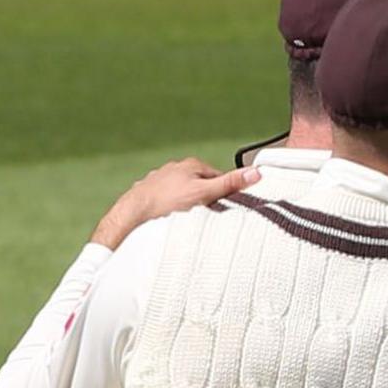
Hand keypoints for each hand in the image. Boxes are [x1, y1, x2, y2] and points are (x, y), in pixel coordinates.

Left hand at [92, 158, 261, 248]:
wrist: (132, 216)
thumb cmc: (167, 203)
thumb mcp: (205, 194)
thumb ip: (230, 184)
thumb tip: (255, 173)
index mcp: (190, 165)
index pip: (218, 178)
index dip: (225, 194)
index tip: (227, 208)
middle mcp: (174, 169)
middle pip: (199, 186)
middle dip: (205, 200)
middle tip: (207, 217)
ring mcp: (159, 182)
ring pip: (181, 195)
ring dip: (186, 207)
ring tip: (187, 222)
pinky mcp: (148, 195)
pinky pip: (165, 204)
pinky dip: (169, 212)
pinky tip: (169, 222)